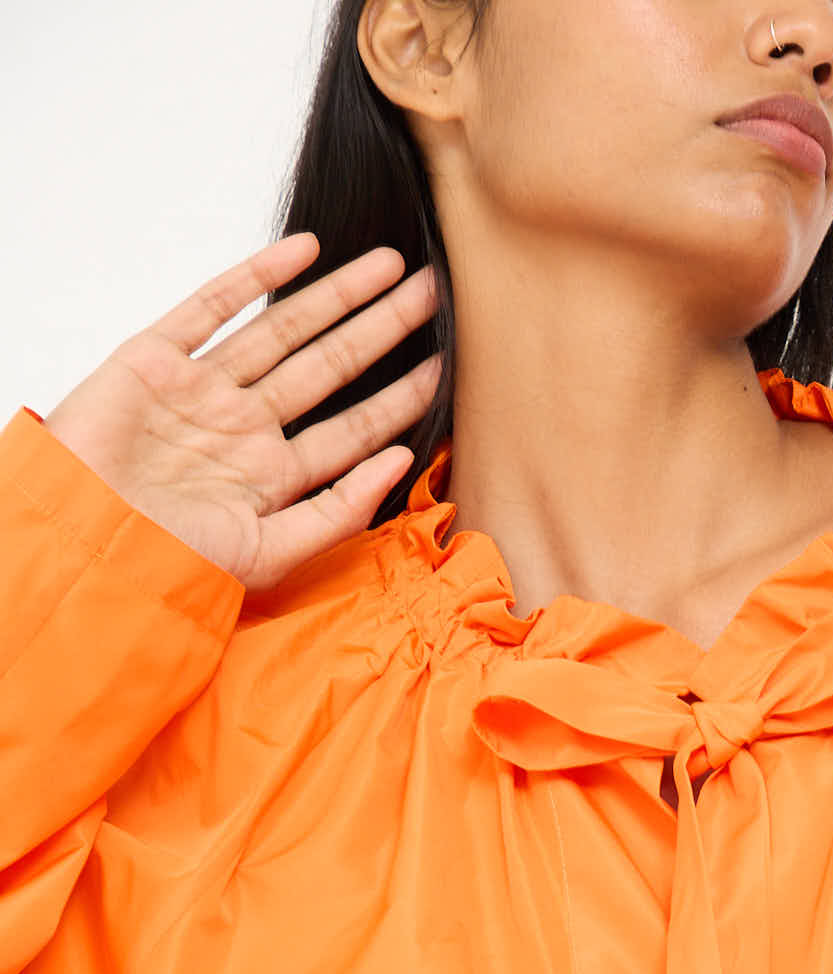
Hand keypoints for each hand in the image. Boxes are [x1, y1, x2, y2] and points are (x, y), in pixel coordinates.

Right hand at [43, 234, 442, 593]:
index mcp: (271, 477)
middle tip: (430, 294)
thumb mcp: (271, 554)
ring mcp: (202, 390)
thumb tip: (400, 463)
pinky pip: (214, 306)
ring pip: (285, 330)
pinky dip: (257, 275)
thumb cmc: (171, 561)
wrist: (89, 544)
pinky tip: (305, 251)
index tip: (442, 368)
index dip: (398, 399)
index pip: (352, 430)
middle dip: (382, 331)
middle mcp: (243, 428)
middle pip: (329, 368)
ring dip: (337, 296)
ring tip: (389, 265)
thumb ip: (338, 512)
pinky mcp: (156, 360)